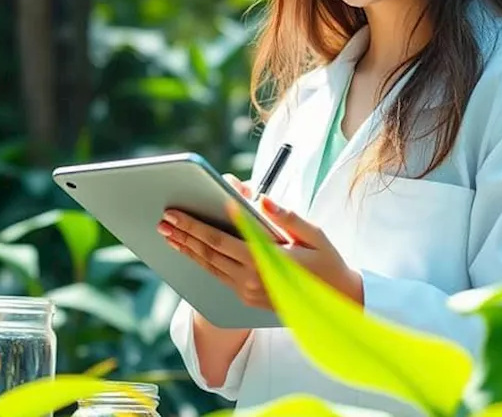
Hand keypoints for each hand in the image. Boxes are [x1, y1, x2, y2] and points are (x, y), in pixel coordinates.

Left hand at [157, 174, 363, 310]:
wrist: (338, 303)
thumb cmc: (327, 262)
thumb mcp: (315, 235)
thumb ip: (287, 217)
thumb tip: (262, 198)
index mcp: (265, 262)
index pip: (219, 241)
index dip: (194, 226)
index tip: (175, 213)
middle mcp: (251, 280)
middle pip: (208, 254)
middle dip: (183, 235)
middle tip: (162, 219)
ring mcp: (248, 291)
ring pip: (209, 267)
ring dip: (186, 248)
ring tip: (168, 233)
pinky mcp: (247, 298)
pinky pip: (217, 277)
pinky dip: (200, 261)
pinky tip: (190, 250)